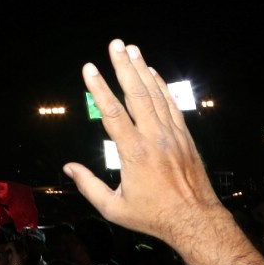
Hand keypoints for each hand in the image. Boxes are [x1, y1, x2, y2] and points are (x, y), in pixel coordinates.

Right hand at [64, 40, 222, 247]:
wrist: (195, 220)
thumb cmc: (153, 216)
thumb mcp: (114, 208)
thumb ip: (89, 186)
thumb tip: (68, 168)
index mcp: (134, 153)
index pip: (113, 113)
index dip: (99, 88)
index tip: (89, 68)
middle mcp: (154, 137)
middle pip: (137, 94)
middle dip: (123, 66)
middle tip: (115, 44)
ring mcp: (172, 134)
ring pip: (155, 95)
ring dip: (142, 69)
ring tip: (132, 49)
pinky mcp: (184, 136)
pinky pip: (171, 105)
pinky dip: (161, 86)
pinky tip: (153, 73)